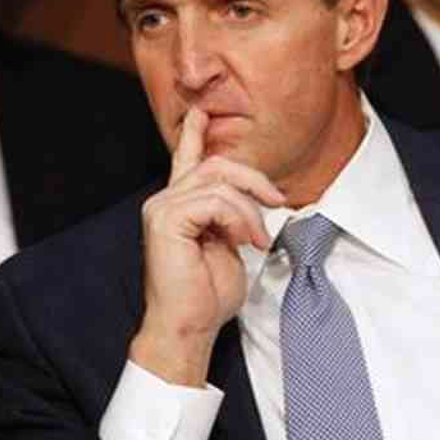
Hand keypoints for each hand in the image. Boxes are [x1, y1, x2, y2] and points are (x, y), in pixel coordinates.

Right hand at [131, 108, 284, 385]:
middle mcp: (164, 202)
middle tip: (277, 202)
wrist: (189, 327)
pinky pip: (214, 201)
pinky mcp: (166, 219)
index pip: (186, 161)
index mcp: (178, 207)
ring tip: (258, 239)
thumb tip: (252, 201)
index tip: (200, 112)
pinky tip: (246, 241)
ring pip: (219, 182)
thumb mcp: (229, 246)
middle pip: (215, 165)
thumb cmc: (207, 296)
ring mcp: (161, 208)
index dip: (193, 135)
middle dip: (253, 179)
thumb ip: (232, 217)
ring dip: (250, 210)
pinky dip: (238, 218)